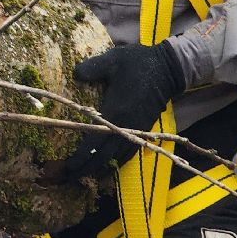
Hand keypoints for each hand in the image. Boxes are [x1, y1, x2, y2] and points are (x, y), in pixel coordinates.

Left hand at [63, 41, 184, 179]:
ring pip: (117, 156)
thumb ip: (91, 68)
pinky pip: (130, 150)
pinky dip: (117, 160)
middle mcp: (126, 125)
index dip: (81, 156)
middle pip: (104, 156)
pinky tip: (109, 164)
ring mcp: (137, 128)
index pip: (94, 141)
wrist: (168, 68)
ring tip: (86, 175)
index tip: (68, 166)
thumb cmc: (138, 63)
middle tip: (70, 178)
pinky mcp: (144, 127)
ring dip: (101, 167)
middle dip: (87, 168)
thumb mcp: (112, 60)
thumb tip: (75, 75)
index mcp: (115, 112)